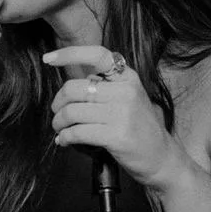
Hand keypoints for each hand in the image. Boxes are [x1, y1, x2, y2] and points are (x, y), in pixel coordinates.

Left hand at [44, 46, 193, 189]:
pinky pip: (77, 132)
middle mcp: (126, 91)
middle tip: (57, 113)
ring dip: (58, 123)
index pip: (96, 55)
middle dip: (58, 103)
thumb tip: (70, 87)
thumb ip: (105, 87)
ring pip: (72, 112)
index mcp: (128, 77)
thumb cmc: (139, 128)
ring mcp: (122, 114)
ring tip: (60, 129)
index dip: (69, 54)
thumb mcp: (129, 98)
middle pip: (74, 88)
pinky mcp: (116, 136)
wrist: (161, 157)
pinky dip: (64, 138)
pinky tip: (64, 141)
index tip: (49, 59)